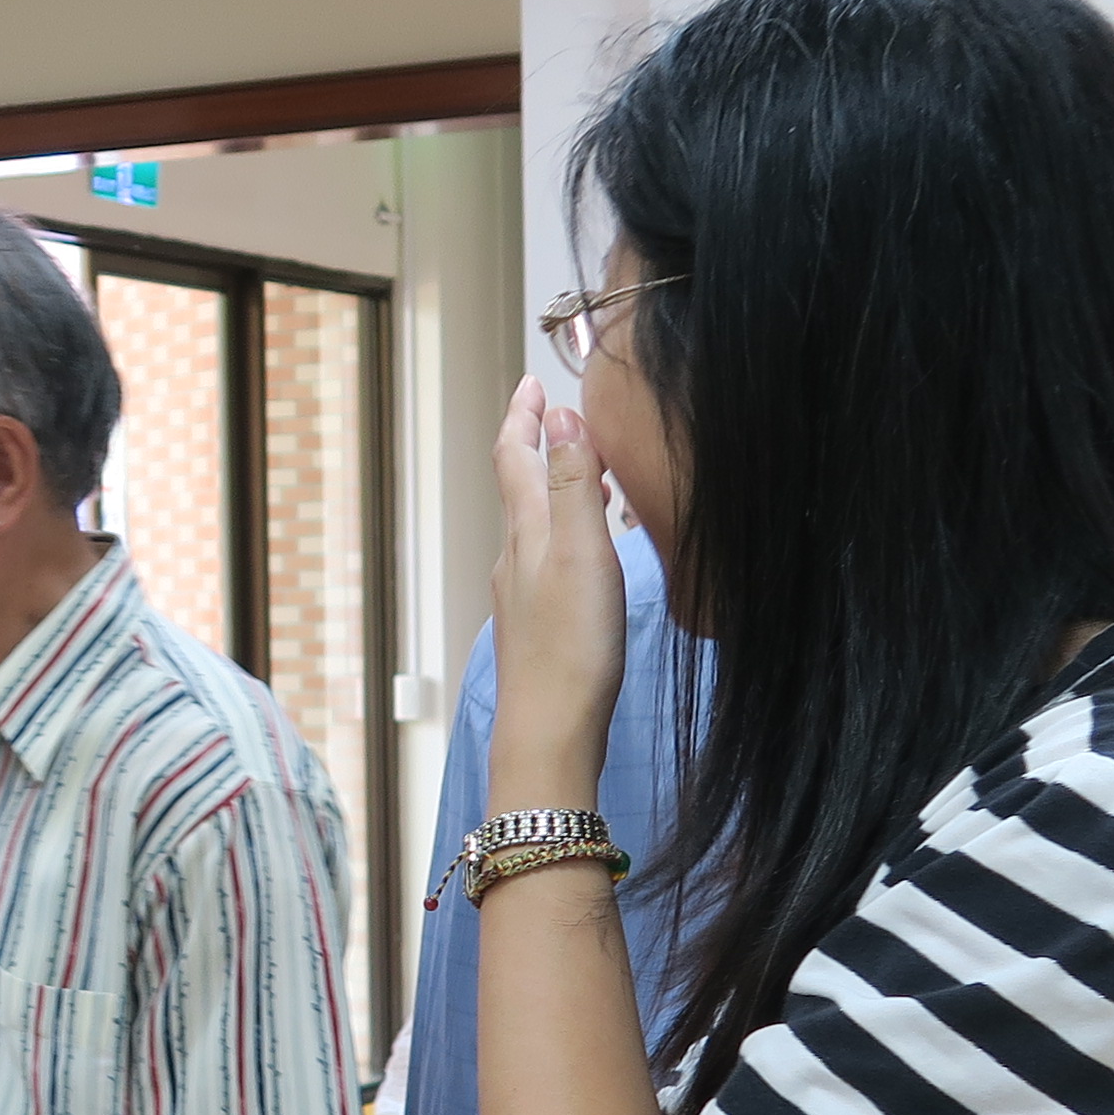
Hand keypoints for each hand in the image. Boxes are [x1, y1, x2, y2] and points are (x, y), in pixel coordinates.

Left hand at [487, 378, 629, 807]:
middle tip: (564, 414)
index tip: (532, 381)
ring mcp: (526, 593)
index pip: (517, 455)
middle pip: (525, 485)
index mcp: (527, 531)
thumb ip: (574, 482)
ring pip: (541, 523)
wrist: (552, 733)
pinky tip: (596, 548)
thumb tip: (559, 414)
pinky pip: (554, 559)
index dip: (524, 415)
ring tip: (596, 471)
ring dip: (563, 488)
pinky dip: (573, 532)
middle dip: (543, 444)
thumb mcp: (581, 550)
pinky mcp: (542, 625)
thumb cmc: (571, 647)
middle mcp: (517, 556)